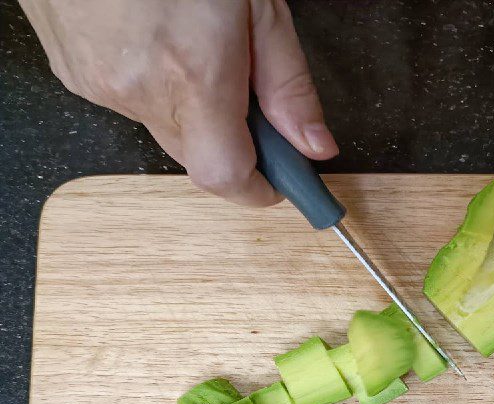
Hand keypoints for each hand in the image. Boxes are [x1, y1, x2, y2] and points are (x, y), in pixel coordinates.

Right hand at [19, 0, 337, 205]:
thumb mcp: (257, 1)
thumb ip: (287, 83)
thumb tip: (313, 145)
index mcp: (192, 71)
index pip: (228, 177)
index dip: (260, 189)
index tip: (283, 182)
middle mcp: (139, 88)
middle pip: (201, 159)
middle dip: (233, 142)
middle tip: (245, 92)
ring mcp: (99, 83)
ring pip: (167, 131)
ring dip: (192, 109)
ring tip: (190, 42)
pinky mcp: (74, 73)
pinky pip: (132, 105)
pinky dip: (154, 88)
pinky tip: (153, 36)